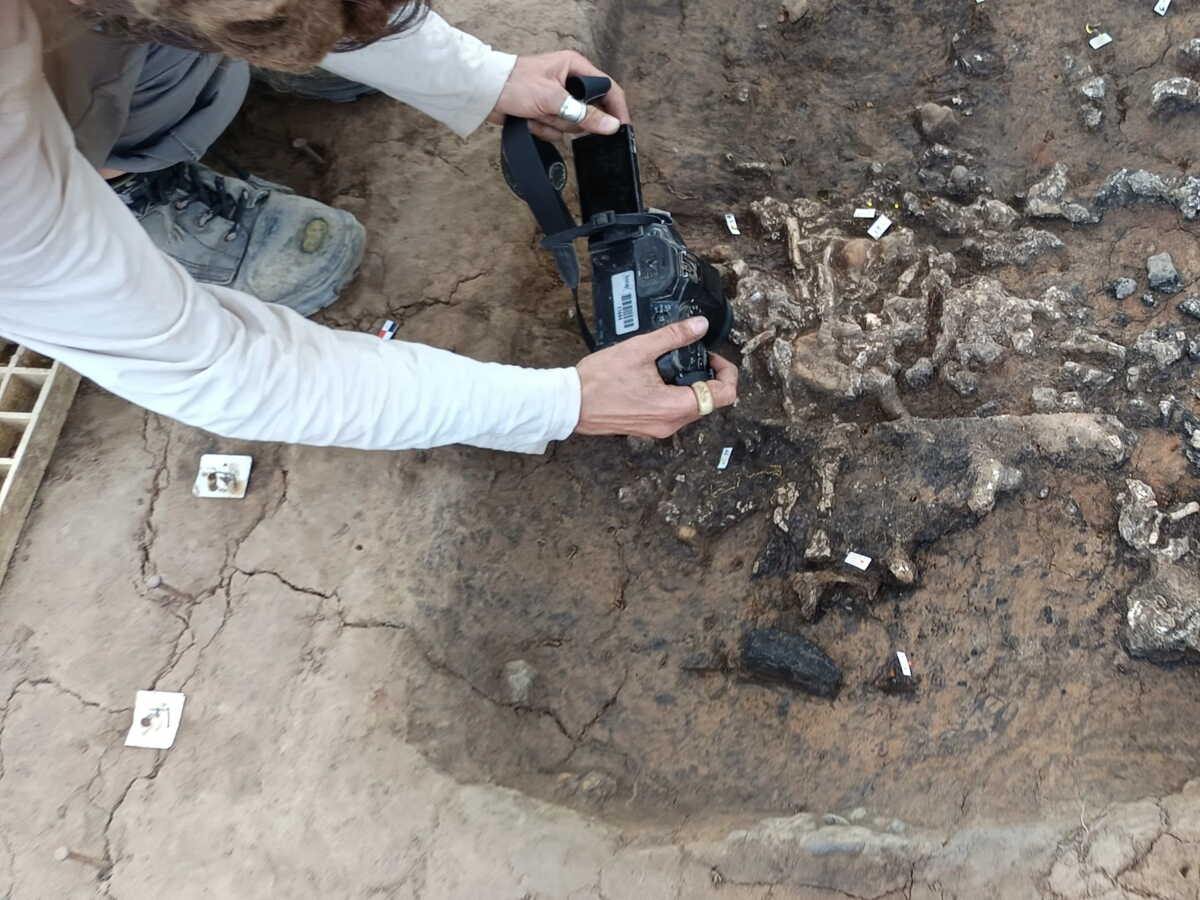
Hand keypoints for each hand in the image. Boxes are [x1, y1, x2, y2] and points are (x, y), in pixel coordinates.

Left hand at [489, 50, 630, 142]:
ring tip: (536, 113)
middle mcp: (568, 82)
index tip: (620, 128)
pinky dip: (542, 129)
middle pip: (588, 112)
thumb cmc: (514, 83)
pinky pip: (555, 130)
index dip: (616, 110)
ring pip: (570, 125)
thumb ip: (585, 115)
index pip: (608, 88)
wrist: (484, 93)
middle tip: (554, 113)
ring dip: (552, 124)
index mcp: (574, 67)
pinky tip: (529, 119)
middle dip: (570, 119)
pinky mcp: (545, 113)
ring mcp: (556, 99)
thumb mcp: (554, 99)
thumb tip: (611, 126)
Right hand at [575, 317, 738, 438]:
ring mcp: (660, 429)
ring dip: (692, 386)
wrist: (570, 404)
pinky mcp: (649, 427)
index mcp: (674, 407)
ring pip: (693, 408)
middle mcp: (671, 424)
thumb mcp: (639, 349)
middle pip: (711, 402)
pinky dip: (676, 395)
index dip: (726, 372)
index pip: (724, 395)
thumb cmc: (599, 380)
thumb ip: (673, 336)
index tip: (713, 356)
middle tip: (693, 355)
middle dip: (709, 377)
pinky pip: (675, 412)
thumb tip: (699, 326)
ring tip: (672, 365)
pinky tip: (658, 378)